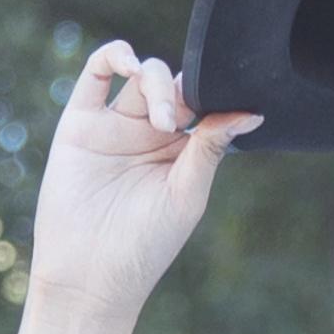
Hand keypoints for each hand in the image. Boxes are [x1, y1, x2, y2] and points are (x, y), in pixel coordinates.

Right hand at [24, 36, 255, 324]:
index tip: (220, 103)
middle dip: (179, 94)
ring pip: (140, 74)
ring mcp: (114, 127)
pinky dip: (114, 56)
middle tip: (173, 127)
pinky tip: (128, 64)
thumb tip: (253, 112)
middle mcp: (148, 135)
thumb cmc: (143, 247)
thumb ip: (212, 148)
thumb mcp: (187, 194)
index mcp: (180, 152)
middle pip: (172, 85)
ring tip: (159, 118)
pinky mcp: (80, 123)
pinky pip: (96, 73)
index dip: (210, 94)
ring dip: (154, 80)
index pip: (201, 103)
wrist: (89, 277)